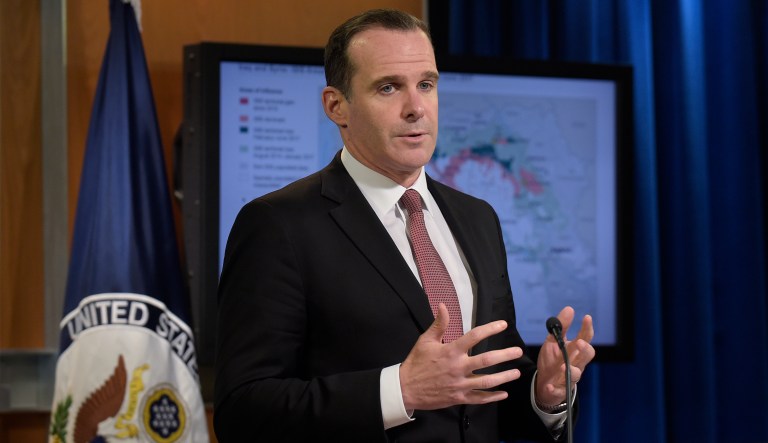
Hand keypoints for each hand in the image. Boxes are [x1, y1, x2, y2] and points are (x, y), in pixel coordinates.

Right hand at [399, 303, 523, 410]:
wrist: (405, 389)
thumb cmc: (416, 363)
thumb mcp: (425, 340)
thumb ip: (438, 324)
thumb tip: (443, 305)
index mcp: (450, 351)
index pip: (474, 336)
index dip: (490, 329)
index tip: (503, 325)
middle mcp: (458, 367)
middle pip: (486, 360)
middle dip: (505, 355)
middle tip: (518, 351)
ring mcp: (459, 384)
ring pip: (486, 381)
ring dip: (504, 377)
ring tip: (516, 373)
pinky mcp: (458, 398)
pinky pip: (479, 398)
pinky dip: (492, 397)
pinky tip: (504, 394)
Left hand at [535, 306, 594, 406]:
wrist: (544, 384)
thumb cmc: (552, 360)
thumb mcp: (553, 342)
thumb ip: (561, 327)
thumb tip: (570, 308)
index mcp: (575, 350)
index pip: (585, 338)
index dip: (587, 328)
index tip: (587, 317)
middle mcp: (576, 364)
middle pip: (587, 356)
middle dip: (584, 350)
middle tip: (579, 343)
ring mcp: (569, 378)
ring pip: (576, 375)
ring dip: (571, 370)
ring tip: (563, 366)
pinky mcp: (561, 391)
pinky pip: (560, 391)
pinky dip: (555, 389)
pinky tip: (549, 386)